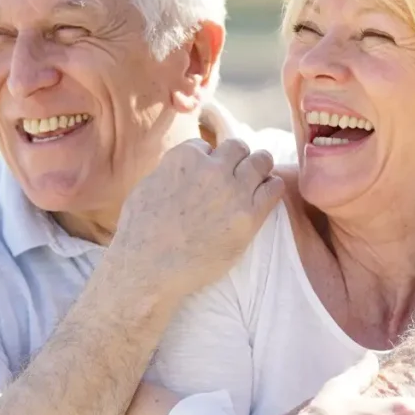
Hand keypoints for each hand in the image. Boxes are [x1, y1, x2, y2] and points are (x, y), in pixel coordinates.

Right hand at [112, 138, 283, 300]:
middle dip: (237, 158)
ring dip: (259, 168)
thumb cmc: (140, 231)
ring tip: (257, 179)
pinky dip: (272, 188)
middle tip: (235, 175)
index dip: (208, 160)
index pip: (207, 145)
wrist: (149, 268)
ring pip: (262, 161)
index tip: (207, 175)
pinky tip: (266, 194)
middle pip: (238, 147)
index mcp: (185, 157)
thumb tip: (183, 166)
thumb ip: (171, 170)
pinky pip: (274, 189)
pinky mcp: (249, 217)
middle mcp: (212, 169)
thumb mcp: (148, 185)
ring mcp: (233, 192)